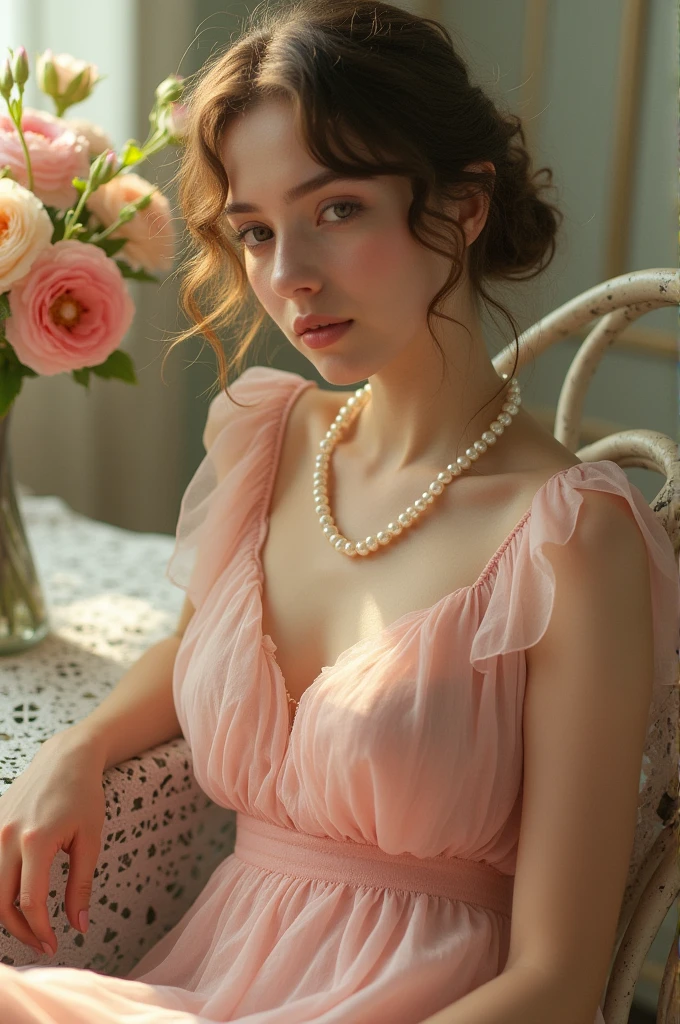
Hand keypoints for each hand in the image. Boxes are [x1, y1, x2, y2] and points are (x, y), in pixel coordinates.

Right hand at [0, 729, 106, 956]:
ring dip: (6, 912)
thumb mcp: (90, 840)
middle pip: (0, 902)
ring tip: (30, 924)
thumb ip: (81, 885)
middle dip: (20, 929)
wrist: (66, 758)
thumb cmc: (83, 796)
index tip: (53, 944)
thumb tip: (78, 926)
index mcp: (36, 841)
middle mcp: (7, 837)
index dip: (40, 930)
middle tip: (41, 942)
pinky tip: (16, 897)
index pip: (29, 902)